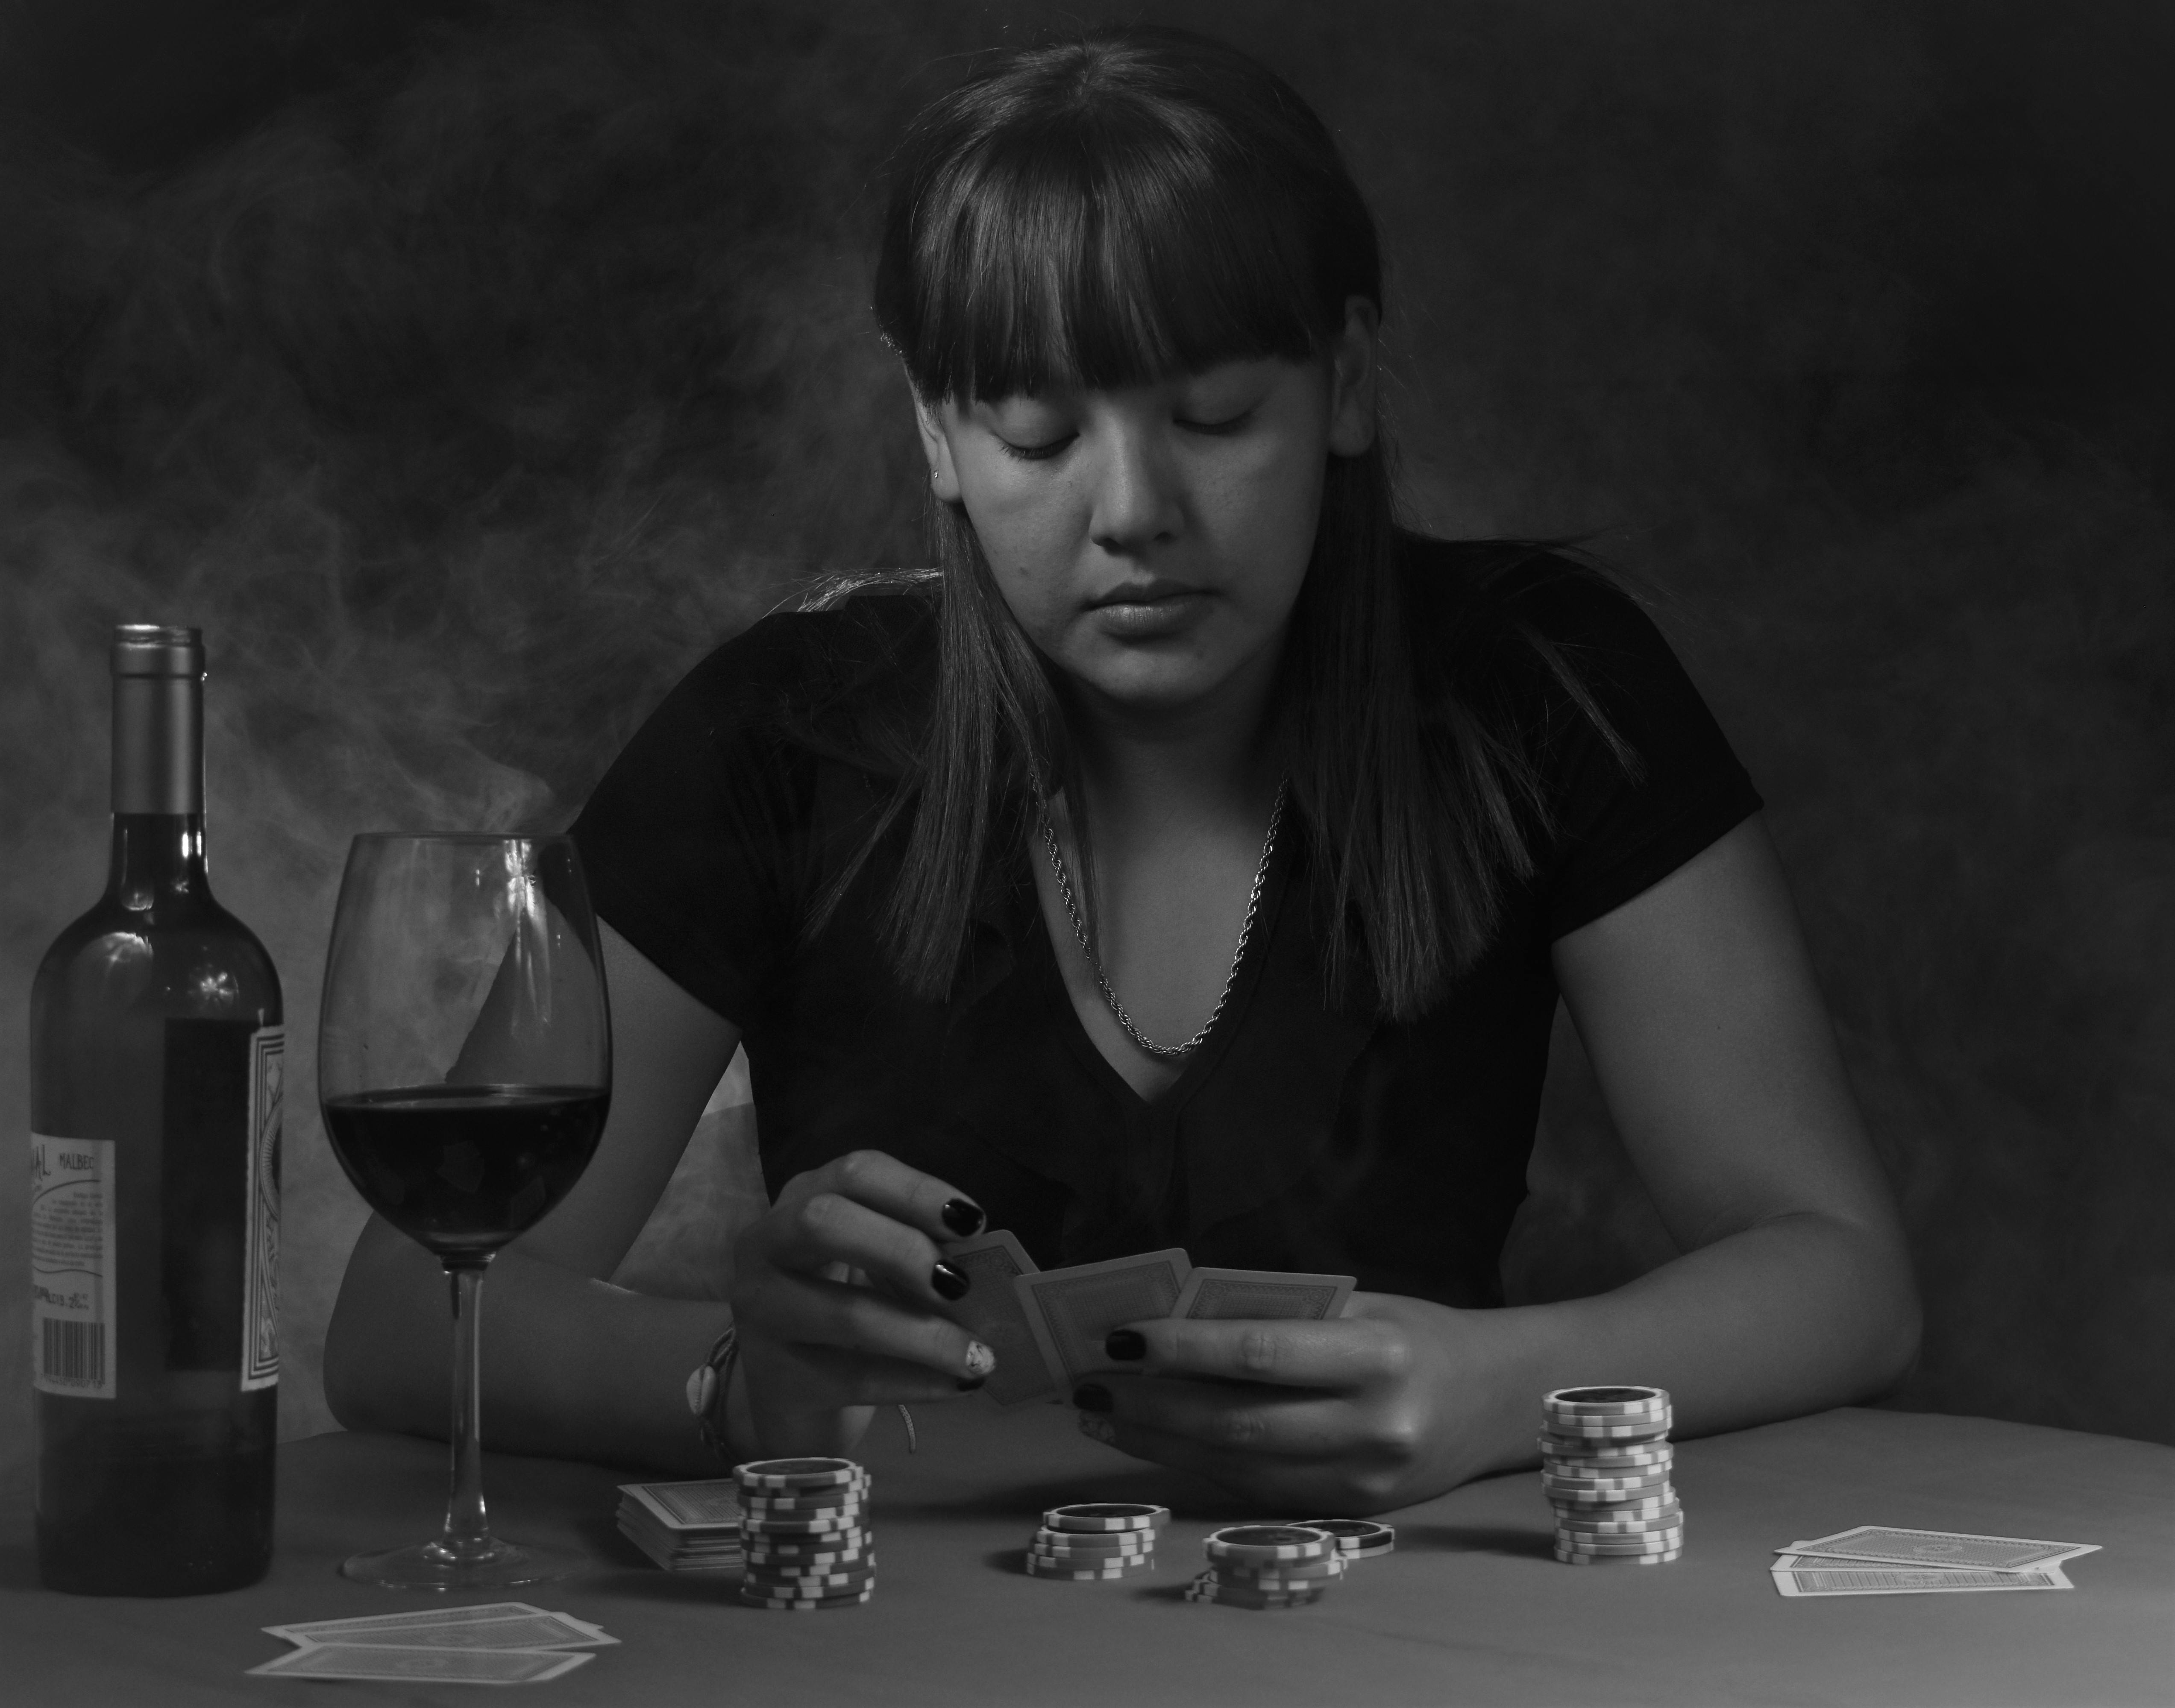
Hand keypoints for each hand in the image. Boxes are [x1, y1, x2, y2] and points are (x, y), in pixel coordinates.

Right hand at [728, 1150, 997, 1455]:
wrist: (788, 1395)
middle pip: (825, 1221)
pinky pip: (856, 1378)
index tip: (973, 1223)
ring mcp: (761, 1315)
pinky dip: (916, 1381)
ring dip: (927, 1335)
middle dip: (902, 1248)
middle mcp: (764, 1248)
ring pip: (847, 1314)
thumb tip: (977, 1255)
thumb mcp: (867, 1265)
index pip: (853, 1173)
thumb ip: (909, 1246)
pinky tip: (958, 1385)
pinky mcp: (777, 1380)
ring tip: (981, 1357)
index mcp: (797, 1203)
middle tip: (960, 1284)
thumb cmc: (840, 1310)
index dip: (916, 1191)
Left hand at [1073, 1293, 1514, 1513]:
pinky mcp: (1350, 1512)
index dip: (1183, 1349)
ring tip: (1099, 1416)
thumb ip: (1278, 1315)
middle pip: (1237, 1423)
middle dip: (1150, 1406)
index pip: (1259, 1355)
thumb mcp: (1359, 1306)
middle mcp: (1371, 1426)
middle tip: (1087, 1386)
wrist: (1495, 1402)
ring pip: (1237, 1466)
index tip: (1120, 1336)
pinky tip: (1152, 1443)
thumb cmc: (1413, 1334)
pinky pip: (1256, 1491)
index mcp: (1376, 1356)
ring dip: (1157, 1443)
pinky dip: (1196, 1466)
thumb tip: (1174, 1315)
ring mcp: (1361, 1480)